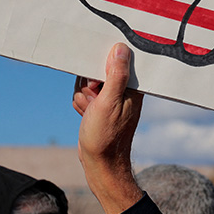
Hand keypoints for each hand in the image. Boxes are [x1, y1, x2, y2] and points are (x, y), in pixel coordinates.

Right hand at [73, 43, 144, 213]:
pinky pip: (84, 95)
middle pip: (96, 71)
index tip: (96, 83)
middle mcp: (123, 90)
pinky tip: (86, 116)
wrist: (100, 164)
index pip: (114, 61)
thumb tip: (121, 48)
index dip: (100, 69)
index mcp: (132, 86)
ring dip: (84, 97)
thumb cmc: (106, 136)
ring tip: (90, 112)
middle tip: (94, 100)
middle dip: (89, 86)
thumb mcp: (109, 101)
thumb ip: (116, 74)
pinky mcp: (100, 106)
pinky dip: (82, 105)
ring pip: (86, 83)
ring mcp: (110, 99)